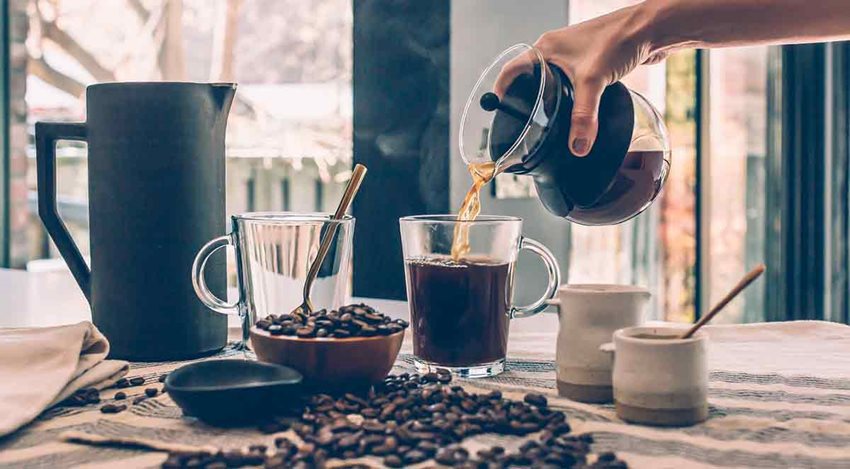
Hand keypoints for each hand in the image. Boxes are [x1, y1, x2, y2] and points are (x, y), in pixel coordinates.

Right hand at [496, 4, 656, 156]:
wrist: (651, 28)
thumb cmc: (618, 38)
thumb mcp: (593, 81)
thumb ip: (583, 117)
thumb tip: (577, 147)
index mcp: (546, 48)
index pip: (512, 70)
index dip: (502, 90)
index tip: (497, 109)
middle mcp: (556, 50)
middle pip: (531, 77)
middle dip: (526, 99)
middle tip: (524, 121)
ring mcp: (574, 55)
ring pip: (553, 81)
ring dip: (551, 99)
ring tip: (548, 120)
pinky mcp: (591, 62)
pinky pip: (573, 82)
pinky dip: (571, 97)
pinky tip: (577, 111)